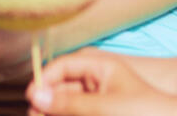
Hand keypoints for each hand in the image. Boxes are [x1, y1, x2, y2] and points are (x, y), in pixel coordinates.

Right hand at [28, 48, 162, 115]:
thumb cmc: (145, 111)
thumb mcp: (103, 106)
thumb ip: (68, 102)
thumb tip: (35, 95)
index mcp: (100, 66)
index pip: (63, 65)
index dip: (44, 80)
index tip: (31, 98)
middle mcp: (97, 79)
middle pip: (61, 86)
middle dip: (46, 101)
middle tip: (34, 115)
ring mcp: (100, 98)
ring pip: (67, 103)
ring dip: (55, 110)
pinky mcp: (101, 112)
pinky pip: (78, 111)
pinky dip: (67, 114)